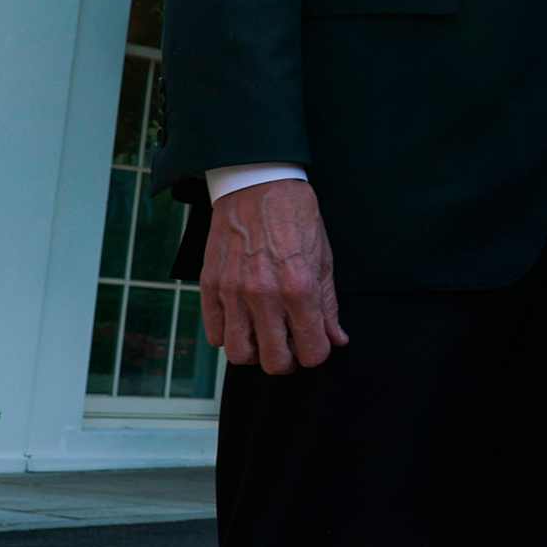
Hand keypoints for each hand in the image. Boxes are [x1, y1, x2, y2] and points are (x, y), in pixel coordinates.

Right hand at [201, 179, 346, 374]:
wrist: (258, 184)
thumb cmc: (296, 217)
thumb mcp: (323, 258)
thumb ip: (328, 304)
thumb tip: (337, 339)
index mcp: (299, 288)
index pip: (311, 350)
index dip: (316, 353)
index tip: (315, 346)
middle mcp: (264, 295)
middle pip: (273, 362)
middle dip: (287, 361)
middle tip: (290, 346)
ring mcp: (233, 292)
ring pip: (239, 354)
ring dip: (255, 353)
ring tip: (264, 336)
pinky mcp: (210, 286)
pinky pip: (214, 334)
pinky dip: (228, 336)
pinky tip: (242, 321)